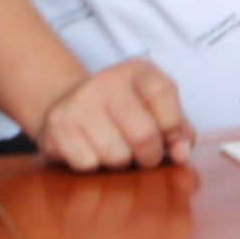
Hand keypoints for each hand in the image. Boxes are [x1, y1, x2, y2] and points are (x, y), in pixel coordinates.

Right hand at [35, 59, 194, 169]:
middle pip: (143, 134)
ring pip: (116, 155)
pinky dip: (95, 167)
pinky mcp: (58, 126)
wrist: (70, 104)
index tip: (171, 140)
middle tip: (145, 156)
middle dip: (150, 156)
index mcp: (138, 71)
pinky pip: (88, 164)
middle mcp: (107, 81)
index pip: (164, 93)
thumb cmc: (124, 114)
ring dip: (121, 163)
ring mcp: (79, 102)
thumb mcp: (157, 110)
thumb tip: (181, 153)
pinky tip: (92, 151)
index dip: (173, 126)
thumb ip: (179, 130)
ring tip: (116, 150)